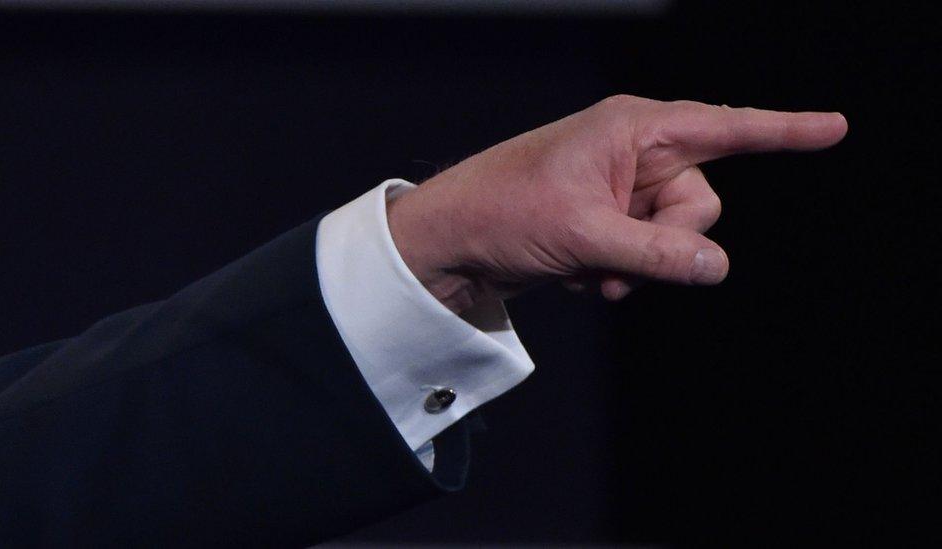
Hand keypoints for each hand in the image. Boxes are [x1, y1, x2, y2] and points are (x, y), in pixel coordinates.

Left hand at [386, 95, 847, 312]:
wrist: (451, 241)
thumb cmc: (502, 212)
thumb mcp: (585, 235)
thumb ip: (657, 252)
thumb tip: (716, 266)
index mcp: (631, 129)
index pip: (724, 128)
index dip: (784, 130)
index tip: (834, 127)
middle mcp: (632, 153)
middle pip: (700, 202)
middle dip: (669, 242)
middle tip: (617, 257)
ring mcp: (620, 190)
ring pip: (673, 236)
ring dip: (640, 266)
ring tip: (590, 270)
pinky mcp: (607, 221)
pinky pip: (645, 253)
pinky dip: (620, 272)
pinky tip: (579, 274)